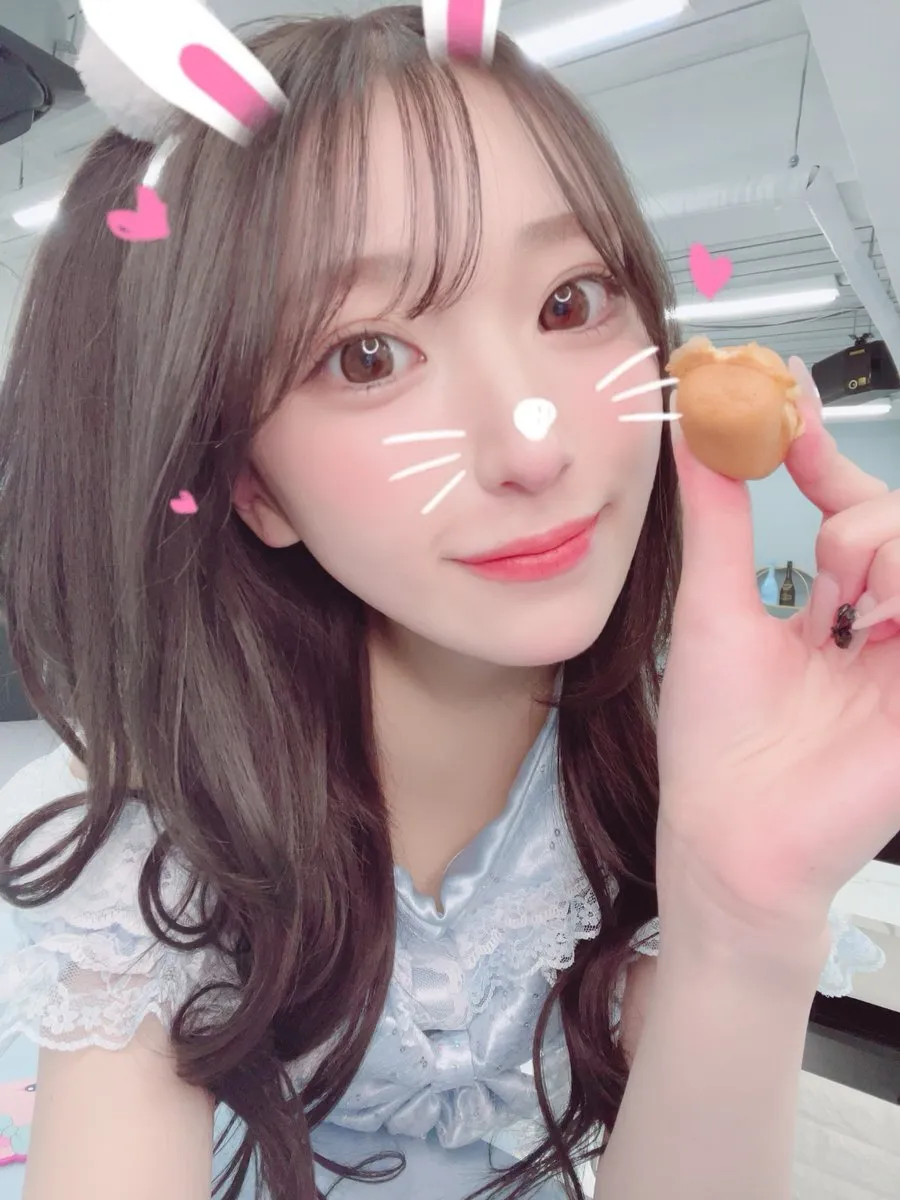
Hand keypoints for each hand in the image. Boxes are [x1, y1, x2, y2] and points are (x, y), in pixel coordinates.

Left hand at [656, 358, 899, 942]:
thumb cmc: (717, 738)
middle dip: (860, 522)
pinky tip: (880, 619)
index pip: (848, 506)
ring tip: (846, 609)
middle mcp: (881, 627)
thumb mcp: (712, 604)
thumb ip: (716, 515)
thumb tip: (695, 432)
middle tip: (823, 568)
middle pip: (898, 520)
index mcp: (832, 609)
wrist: (730, 830)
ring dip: (884, 554)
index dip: (819, 450)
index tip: (783, 399)